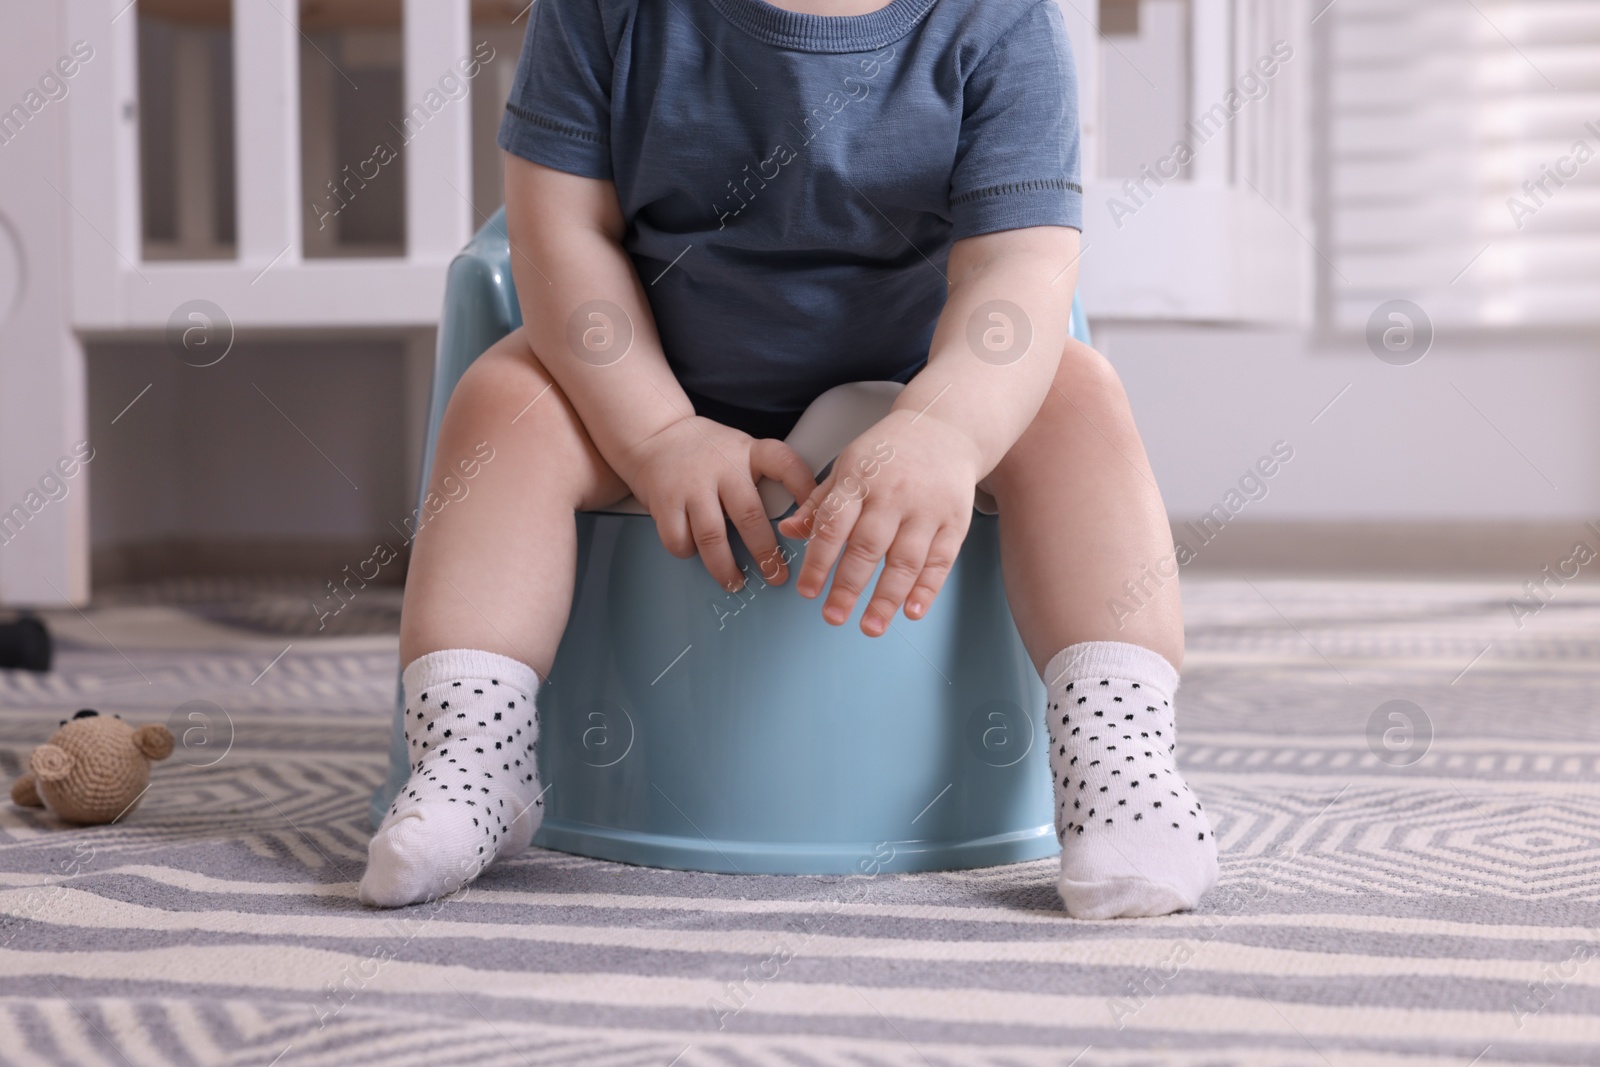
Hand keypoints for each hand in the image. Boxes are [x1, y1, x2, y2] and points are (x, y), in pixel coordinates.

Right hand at [624, 416, 817, 590]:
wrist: (654, 435)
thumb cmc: (706, 451)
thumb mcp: (742, 449)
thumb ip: (767, 474)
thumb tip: (801, 516)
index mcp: (748, 452)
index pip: (784, 463)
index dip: (804, 489)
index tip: (814, 520)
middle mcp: (721, 467)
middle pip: (749, 514)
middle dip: (765, 552)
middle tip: (776, 575)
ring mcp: (691, 485)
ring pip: (712, 536)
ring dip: (726, 566)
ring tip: (736, 582)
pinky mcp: (665, 502)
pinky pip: (679, 539)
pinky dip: (688, 552)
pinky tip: (696, 554)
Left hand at [777, 409, 980, 634]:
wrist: (945, 426)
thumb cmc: (888, 452)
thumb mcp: (847, 466)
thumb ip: (819, 503)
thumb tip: (788, 532)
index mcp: (859, 480)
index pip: (834, 525)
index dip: (818, 561)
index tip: (807, 591)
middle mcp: (893, 494)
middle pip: (868, 547)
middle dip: (849, 586)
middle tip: (833, 617)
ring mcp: (926, 508)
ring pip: (905, 559)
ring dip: (887, 597)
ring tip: (870, 627)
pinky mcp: (955, 520)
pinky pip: (941, 560)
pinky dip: (927, 589)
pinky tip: (912, 611)